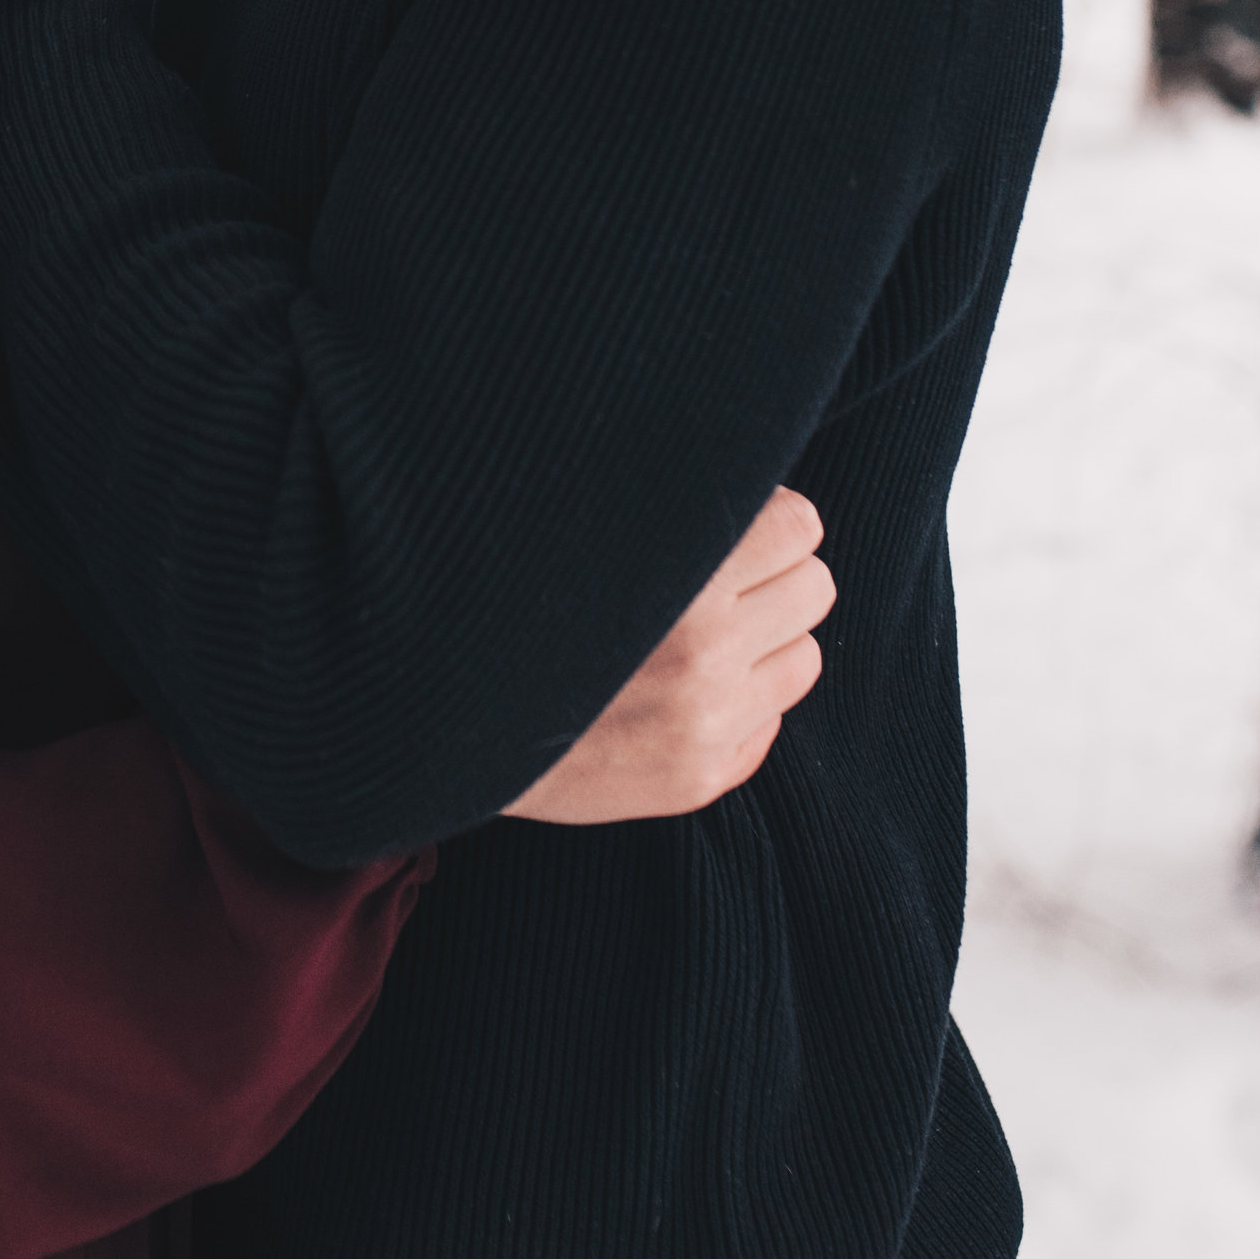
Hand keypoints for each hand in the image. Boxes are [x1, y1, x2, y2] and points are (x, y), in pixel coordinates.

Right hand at [502, 489, 835, 825]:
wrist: (445, 717)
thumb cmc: (511, 601)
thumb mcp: (578, 528)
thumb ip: (663, 506)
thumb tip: (743, 481)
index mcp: (677, 574)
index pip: (798, 526)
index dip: (769, 520)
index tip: (731, 525)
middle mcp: (701, 653)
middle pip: (815, 587)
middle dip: (775, 576)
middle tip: (720, 581)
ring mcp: (705, 722)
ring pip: (806, 655)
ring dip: (766, 641)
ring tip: (702, 637)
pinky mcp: (699, 777)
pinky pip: (774, 721)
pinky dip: (743, 701)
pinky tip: (682, 692)